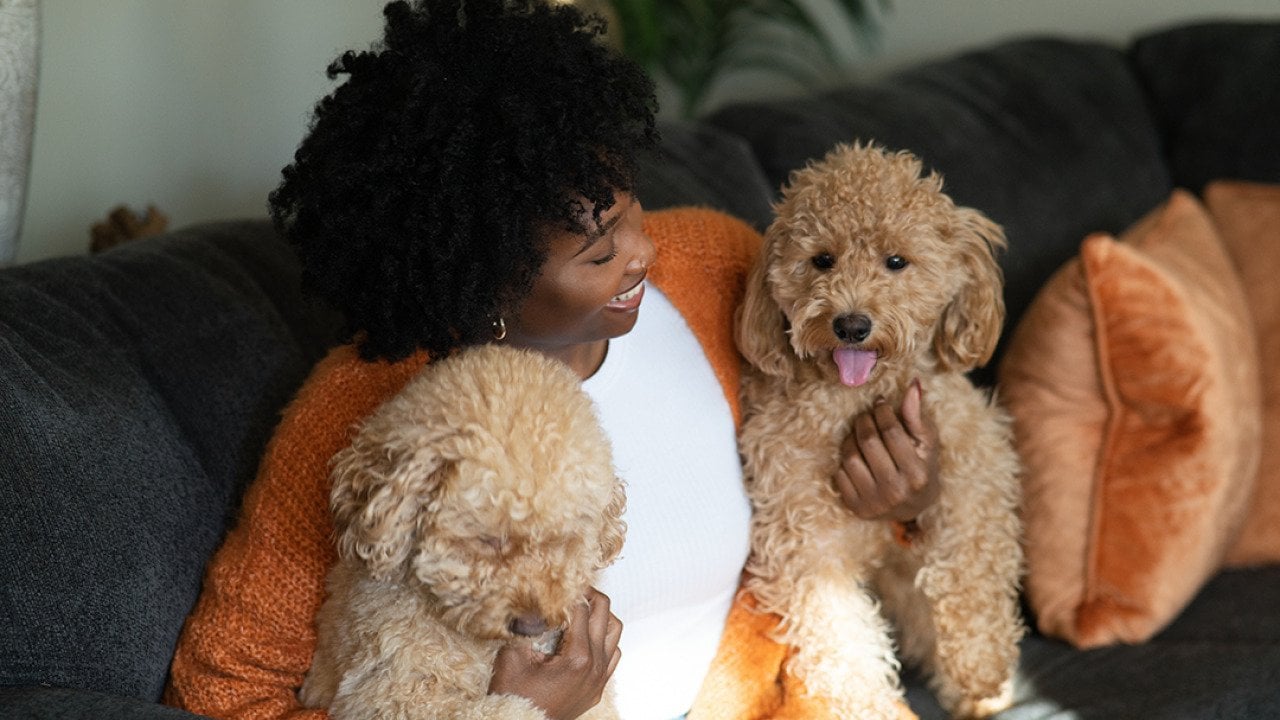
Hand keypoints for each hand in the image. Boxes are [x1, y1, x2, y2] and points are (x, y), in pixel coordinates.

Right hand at [488, 588, 621, 719]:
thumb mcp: (512, 656)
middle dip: (592, 598)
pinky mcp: (597, 688)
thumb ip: (524, 628)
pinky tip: (585, 638)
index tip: (561, 586)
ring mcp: (599, 679)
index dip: (571, 593)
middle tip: (577, 590)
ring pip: (614, 635)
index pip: (582, 610)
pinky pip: (612, 656)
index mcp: (577, 657)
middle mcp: (595, 667)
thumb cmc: (515, 697)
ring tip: (583, 612)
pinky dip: (603, 642)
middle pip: (606, 616)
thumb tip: (532, 606)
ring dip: (601, 619)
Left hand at [832, 378, 939, 521]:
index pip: (891, 432)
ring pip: (850, 457)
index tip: (880, 403)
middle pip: (868, 442)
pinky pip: (839, 474)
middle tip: (865, 415)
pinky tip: (855, 455)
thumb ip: (917, 415)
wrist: (914, 509)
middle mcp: (895, 491)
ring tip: (859, 433)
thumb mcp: (927, 444)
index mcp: (917, 474)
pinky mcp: (856, 508)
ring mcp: (874, 503)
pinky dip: (844, 460)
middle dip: (864, 421)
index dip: (882, 412)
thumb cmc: (922, 468)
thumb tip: (912, 384)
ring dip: (850, 438)